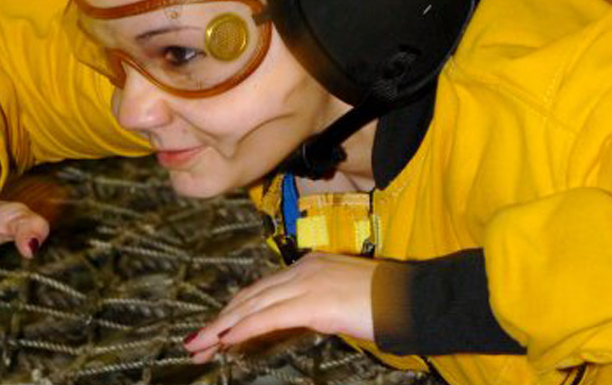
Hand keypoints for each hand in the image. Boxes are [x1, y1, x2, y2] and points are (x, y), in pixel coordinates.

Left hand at [183, 252, 378, 362]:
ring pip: (252, 306)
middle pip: (249, 296)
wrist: (415, 298)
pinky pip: (269, 316)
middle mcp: (302, 270)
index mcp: (308, 266)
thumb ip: (318, 307)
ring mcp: (307, 283)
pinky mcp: (314, 302)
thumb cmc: (387, 303)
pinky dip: (244, 327)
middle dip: (220, 321)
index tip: (215, 329)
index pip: (261, 290)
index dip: (234, 311)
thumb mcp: (343, 300)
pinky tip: (226, 339)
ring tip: (199, 344)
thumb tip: (303, 320)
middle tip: (196, 341)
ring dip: (222, 327)